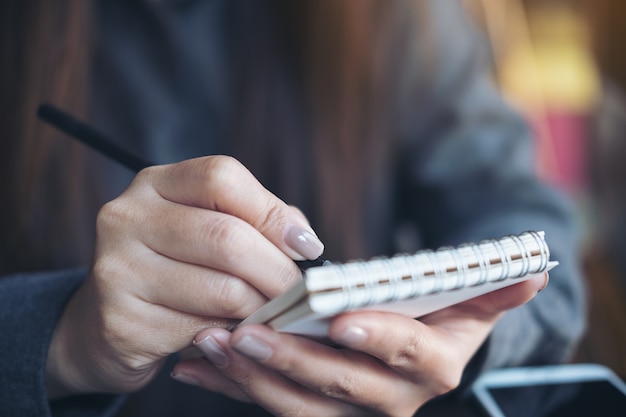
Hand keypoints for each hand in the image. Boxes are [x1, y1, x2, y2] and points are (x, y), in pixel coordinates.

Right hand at [46, 156, 323, 396]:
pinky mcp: (122, 322)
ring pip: (223, 290)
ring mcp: (117, 269)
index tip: (307, 247)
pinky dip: (235, 337)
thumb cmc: (176, 270)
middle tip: (301, 294)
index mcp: (153, 184)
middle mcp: (127, 218)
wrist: (107, 325)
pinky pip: (204, 331)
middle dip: (279, 272)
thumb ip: (257, 222)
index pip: (221, 177)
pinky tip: (239, 336)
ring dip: (263, 309)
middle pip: (227, 237)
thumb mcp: (208, 229)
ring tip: (275, 315)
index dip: (273, 212)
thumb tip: (304, 242)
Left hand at [172, 272, 548, 415]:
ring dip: (251, 376)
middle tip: (248, 332)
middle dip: (293, 361)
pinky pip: (267, 402)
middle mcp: (394, 400)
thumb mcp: (465, 301)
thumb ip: (491, 287)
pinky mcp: (310, 410)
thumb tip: (533, 269)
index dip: (382, 339)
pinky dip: (230, 383)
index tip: (343, 321)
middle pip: (340, 387)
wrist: (410, 351)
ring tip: (211, 343)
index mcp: (434, 367)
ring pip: (297, 404)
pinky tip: (196, 362)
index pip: (411, 356)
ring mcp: (348, 412)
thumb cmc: (433, 316)